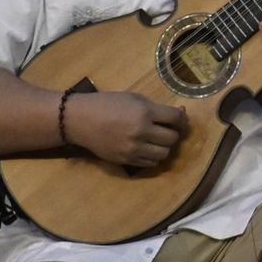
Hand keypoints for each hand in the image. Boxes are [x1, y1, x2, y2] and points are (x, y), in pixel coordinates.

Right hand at [64, 90, 184, 169]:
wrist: (80, 120)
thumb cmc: (108, 104)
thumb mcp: (134, 98)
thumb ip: (156, 107)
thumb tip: (180, 114)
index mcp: (144, 112)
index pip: (175, 118)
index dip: (181, 118)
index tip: (179, 117)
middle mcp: (141, 132)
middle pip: (172, 138)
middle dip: (174, 132)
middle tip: (167, 128)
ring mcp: (133, 149)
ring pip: (164, 154)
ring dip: (164, 146)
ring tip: (157, 139)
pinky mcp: (126, 161)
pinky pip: (151, 163)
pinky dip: (153, 156)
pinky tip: (147, 147)